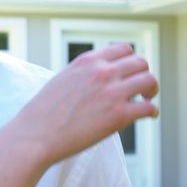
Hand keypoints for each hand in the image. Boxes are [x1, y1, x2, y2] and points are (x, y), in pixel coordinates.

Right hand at [12, 43, 158, 163]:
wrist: (35, 136)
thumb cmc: (43, 114)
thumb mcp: (62, 80)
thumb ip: (83, 75)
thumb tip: (97, 81)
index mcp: (88, 61)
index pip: (123, 49)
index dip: (130, 61)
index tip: (130, 73)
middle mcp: (102, 72)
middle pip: (140, 62)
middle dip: (143, 74)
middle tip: (142, 88)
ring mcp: (112, 93)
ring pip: (149, 81)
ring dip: (151, 90)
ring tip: (146, 100)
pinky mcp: (119, 116)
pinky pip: (148, 107)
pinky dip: (152, 111)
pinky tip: (148, 115)